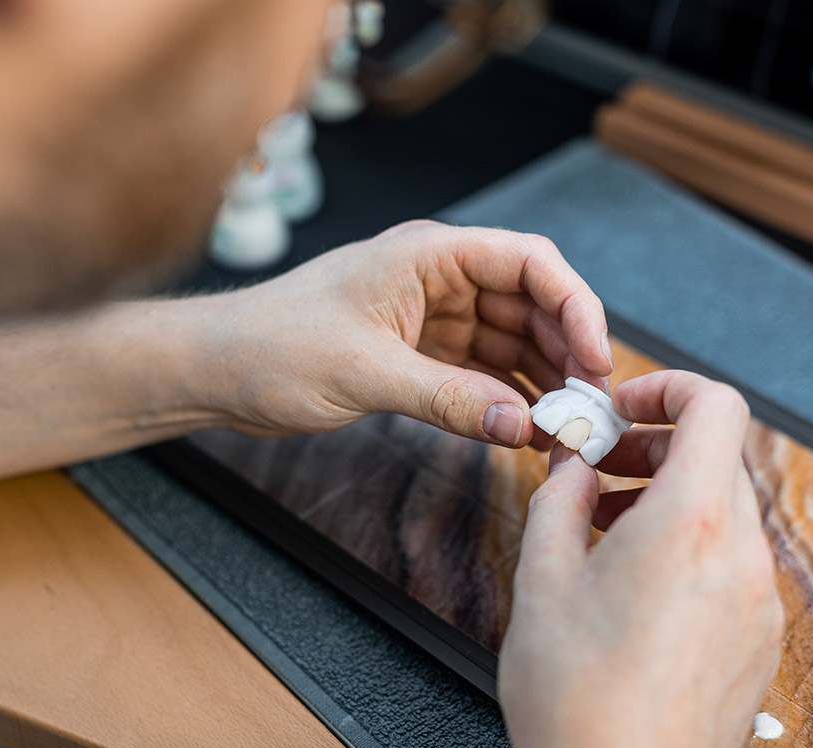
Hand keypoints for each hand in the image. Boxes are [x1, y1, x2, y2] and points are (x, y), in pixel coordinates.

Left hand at [210, 220, 611, 444]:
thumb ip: (447, 400)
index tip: (596, 359)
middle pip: (530, 305)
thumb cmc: (272, 346)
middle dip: (565, 351)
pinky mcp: (419, 354)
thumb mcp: (365, 373)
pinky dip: (505, 398)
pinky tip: (526, 428)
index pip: (528, 263)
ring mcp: (431, 317)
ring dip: (541, 380)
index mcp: (429, 255)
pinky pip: (481, 372)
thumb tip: (520, 425)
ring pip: (511, 341)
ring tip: (567, 426)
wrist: (217, 370)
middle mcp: (438, 279)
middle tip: (588, 408)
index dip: (574, 306)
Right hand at [498, 370, 782, 747]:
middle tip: (598, 467)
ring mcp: (756, 599)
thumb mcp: (542, 576)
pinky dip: (688, 542)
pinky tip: (634, 576)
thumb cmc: (582, 700)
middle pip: (716, 457)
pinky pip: (730, 559)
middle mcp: (740, 555)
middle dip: (653, 447)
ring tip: (605, 525)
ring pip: (723, 509)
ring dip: (668, 495)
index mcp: (691, 523)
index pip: (716, 406)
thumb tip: (573, 466)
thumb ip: (559, 498)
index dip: (667, 387)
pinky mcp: (755, 635)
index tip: (624, 405)